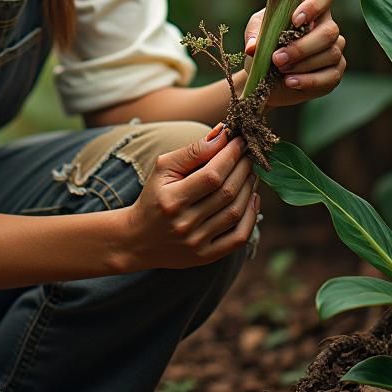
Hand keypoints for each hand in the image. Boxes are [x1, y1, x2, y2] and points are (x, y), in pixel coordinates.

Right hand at [120, 125, 259, 271]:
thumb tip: (221, 135)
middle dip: (243, 168)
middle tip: (248, 153)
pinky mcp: (206, 256)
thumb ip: (192, 152)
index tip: (239, 140)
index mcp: (172, 199)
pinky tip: (253, 198)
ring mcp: (197, 242)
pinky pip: (238, 237)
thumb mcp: (163, 168)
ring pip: (235, 212)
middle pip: (226, 192)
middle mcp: (185, 223)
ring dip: (249, 188)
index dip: (230, 156)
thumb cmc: (153, 197)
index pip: (211, 175)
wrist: (138, 239)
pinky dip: (251, 216)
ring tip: (250, 171)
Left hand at [243, 0, 345, 107]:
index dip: (314, 6)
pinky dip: (309, 80)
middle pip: (329, 31)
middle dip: (302, 47)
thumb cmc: (264, 45)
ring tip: (280, 69)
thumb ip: (255, 35)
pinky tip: (291, 82)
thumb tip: (252, 47)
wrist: (266, 77)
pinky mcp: (336, 70)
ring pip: (331, 53)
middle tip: (277, 58)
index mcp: (309, 5)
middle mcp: (327, 24)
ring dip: (303, 64)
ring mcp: (335, 47)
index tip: (295, 20)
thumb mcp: (256, 34)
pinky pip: (331, 75)